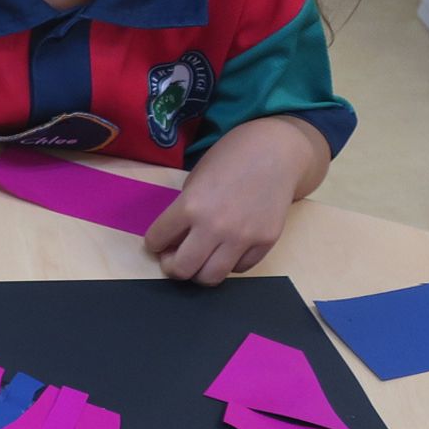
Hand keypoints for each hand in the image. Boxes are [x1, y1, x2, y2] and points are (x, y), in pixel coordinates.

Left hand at [144, 121, 315, 285]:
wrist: (275, 151)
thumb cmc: (229, 160)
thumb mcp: (194, 181)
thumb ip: (182, 213)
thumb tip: (172, 243)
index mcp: (190, 206)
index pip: (156, 241)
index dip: (154, 243)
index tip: (160, 242)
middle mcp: (215, 226)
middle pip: (183, 269)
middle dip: (173, 266)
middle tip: (175, 257)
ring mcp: (243, 237)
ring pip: (211, 277)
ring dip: (200, 272)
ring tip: (200, 258)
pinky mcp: (266, 242)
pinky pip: (240, 268)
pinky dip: (229, 263)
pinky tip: (227, 249)